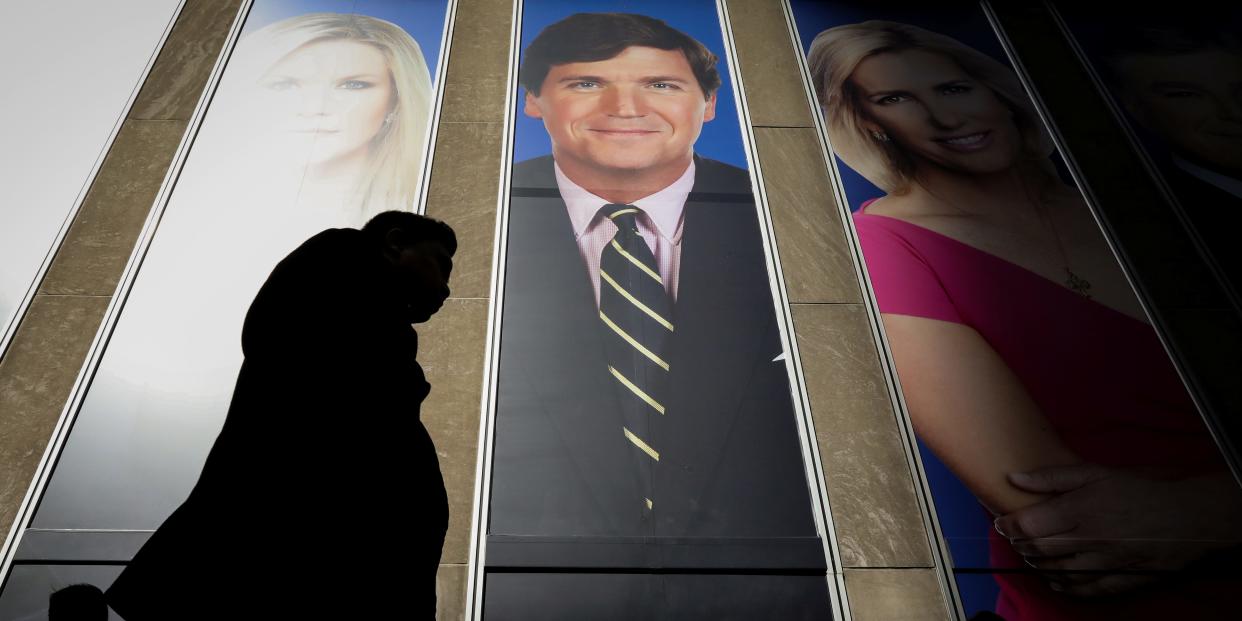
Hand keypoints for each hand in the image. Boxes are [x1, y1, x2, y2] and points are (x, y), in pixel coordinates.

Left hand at [992, 464, 1241, 596]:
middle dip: (1022, 545)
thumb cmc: (1140, 491)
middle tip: (1017, 538)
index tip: (1003, 523)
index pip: (1029, 525)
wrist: (1188, 515)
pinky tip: (1057, 581)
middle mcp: (1088, 538)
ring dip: (1040, 565)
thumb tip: (1015, 477)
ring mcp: (1105, 562)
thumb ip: (1053, 476)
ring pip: (1058, 571)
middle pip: (1039, 549)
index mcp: (1079, 510)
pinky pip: (1086, 589)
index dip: (1009, 526)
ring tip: (1034, 556)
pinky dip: (1067, 587)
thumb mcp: (1095, 473)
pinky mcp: (1121, 578)